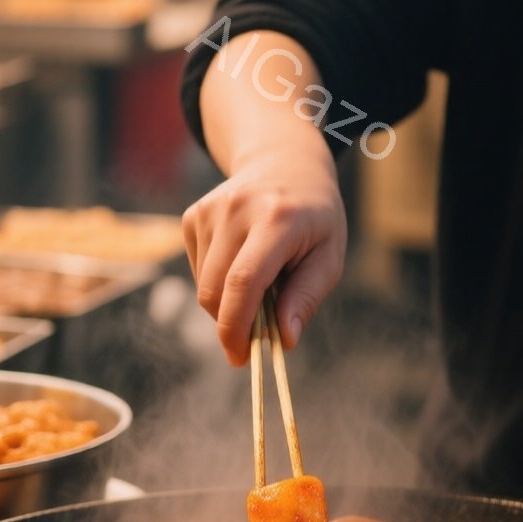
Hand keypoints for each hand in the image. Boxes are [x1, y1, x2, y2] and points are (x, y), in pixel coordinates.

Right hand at [183, 144, 346, 364]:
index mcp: (276, 219)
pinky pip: (198, 270)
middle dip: (231, 325)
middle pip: (215, 290)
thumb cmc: (315, 218)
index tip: (241, 357)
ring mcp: (209, 209)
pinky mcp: (193, 215)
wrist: (286, 163)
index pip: (244, 281)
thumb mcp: (329, 255)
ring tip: (261, 282)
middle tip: (256, 336)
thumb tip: (284, 339)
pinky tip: (241, 261)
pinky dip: (218, 281)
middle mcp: (236, 209)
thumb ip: (307, 296)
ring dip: (228, 302)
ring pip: (205, 285)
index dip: (237, 327)